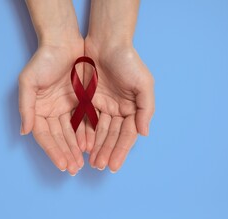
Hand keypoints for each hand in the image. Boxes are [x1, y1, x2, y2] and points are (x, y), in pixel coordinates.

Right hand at [19, 39, 85, 175]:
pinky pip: (83, 121)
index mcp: (38, 110)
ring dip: (76, 148)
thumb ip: (26, 107)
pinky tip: (90, 146)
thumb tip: (24, 131)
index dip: (53, 151)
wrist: (64, 42)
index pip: (44, 136)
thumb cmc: (43, 60)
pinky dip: (86, 134)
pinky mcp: (80, 102)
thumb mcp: (29, 82)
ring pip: (71, 133)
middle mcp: (51, 112)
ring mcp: (66, 108)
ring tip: (83, 163)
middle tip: (75, 169)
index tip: (63, 165)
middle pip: (58, 138)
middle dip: (66, 153)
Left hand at [84, 37, 154, 172]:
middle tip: (99, 167)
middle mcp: (118, 110)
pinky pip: (85, 120)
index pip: (127, 135)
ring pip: (99, 132)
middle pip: (112, 136)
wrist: (106, 42)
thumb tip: (144, 133)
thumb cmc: (128, 61)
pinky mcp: (88, 100)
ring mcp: (103, 106)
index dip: (121, 151)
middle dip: (106, 152)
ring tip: (90, 161)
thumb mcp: (143, 84)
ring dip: (95, 147)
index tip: (114, 166)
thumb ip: (146, 109)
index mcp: (133, 109)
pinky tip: (81, 145)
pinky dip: (84, 133)